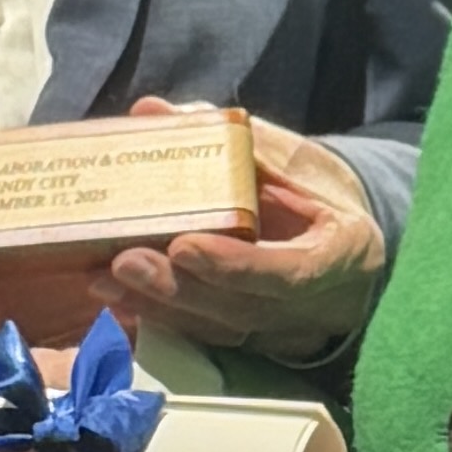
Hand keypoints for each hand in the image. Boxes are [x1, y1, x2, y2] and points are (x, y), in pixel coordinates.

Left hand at [101, 100, 386, 364]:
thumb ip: (229, 140)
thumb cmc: (322, 193)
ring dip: (155, 306)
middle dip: (177, 288)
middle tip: (122, 262)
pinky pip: (204, 336)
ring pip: (216, 329)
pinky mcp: (254, 340)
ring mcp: (284, 330)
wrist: (350, 242)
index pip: (286, 272)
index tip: (183, 245)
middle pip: (240, 308)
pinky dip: (158, 319)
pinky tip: (116, 300)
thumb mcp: (292, 157)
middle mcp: (314, 304)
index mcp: (342, 252)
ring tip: (102, 280)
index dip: (233, 265)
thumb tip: (151, 111)